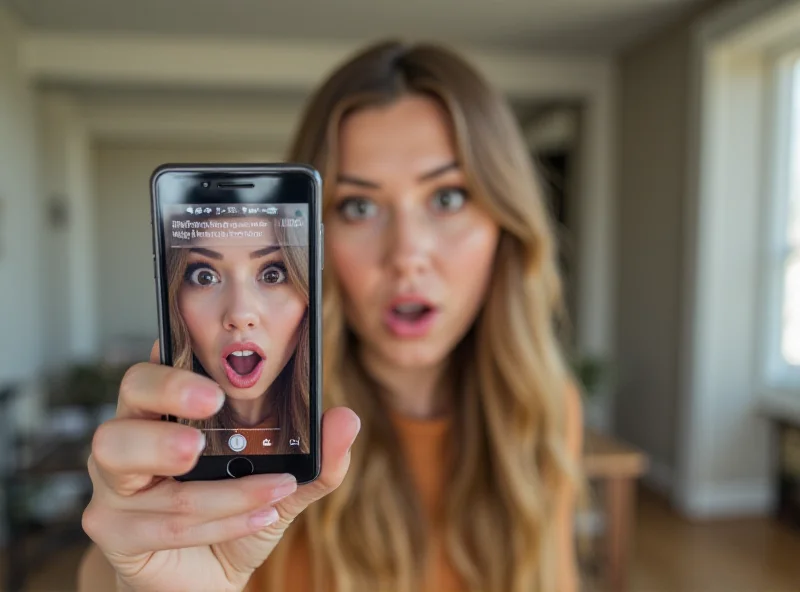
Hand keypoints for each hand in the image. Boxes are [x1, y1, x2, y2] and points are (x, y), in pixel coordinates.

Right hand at [82, 342, 359, 591]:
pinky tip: (259, 516)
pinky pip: (166, 522)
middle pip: (129, 398)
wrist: (207, 578)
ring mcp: (114, 485)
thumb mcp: (282, 484)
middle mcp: (129, 438)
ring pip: (146, 468)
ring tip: (274, 486)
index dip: (170, 357)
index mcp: (164, 413)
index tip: (199, 349)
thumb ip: (315, 457)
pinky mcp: (113, 530)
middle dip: (169, 394)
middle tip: (214, 402)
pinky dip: (222, 520)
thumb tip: (346, 419)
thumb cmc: (234, 515)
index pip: (154, 371)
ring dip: (221, 484)